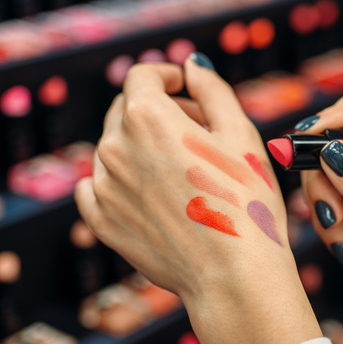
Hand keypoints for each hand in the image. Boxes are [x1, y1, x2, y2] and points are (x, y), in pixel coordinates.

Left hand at [76, 54, 319, 343]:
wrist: (233, 276)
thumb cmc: (246, 202)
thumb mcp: (241, 132)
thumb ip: (212, 90)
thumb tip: (191, 67)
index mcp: (147, 115)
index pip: (143, 76)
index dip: (167, 77)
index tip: (186, 89)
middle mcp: (114, 145)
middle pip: (126, 110)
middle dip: (158, 110)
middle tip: (197, 131)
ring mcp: (103, 186)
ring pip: (114, 150)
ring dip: (142, 149)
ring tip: (183, 171)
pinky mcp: (101, 221)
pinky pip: (96, 188)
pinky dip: (119, 183)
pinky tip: (152, 196)